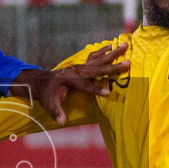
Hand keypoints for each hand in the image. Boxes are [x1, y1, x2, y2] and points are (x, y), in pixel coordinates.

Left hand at [13, 42, 129, 125]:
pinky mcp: (81, 65)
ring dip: (113, 53)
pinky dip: (104, 51)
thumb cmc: (46, 94)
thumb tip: (61, 122)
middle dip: (113, 67)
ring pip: (99, 59)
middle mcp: (77, 70)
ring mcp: (80, 66)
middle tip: (128, 63)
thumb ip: (56, 112)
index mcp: (70, 80)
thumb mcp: (49, 103)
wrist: (40, 81)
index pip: (85, 85)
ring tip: (125, 45)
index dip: (96, 89)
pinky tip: (112, 46)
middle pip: (97, 69)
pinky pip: (95, 57)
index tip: (108, 93)